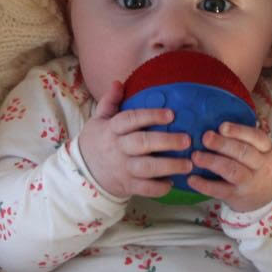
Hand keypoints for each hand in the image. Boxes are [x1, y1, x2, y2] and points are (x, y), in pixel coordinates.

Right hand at [77, 80, 192, 198]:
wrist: (83, 173)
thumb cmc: (97, 142)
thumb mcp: (98, 120)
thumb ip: (110, 102)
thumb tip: (118, 82)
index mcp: (112, 129)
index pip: (130, 119)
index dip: (150, 116)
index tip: (171, 114)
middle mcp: (118, 148)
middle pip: (142, 143)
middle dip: (166, 141)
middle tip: (187, 140)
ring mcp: (123, 169)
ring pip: (146, 168)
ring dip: (169, 167)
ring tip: (188, 165)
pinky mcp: (127, 186)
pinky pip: (144, 188)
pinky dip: (159, 188)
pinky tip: (173, 182)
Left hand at [187, 121, 271, 211]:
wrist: (271, 197)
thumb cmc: (259, 167)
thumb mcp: (262, 152)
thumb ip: (244, 140)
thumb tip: (214, 124)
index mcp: (266, 150)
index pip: (256, 138)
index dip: (239, 131)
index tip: (222, 126)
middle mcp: (259, 166)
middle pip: (244, 153)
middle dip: (223, 144)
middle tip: (205, 137)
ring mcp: (249, 182)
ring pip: (232, 171)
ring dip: (213, 162)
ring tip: (195, 156)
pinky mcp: (236, 196)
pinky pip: (220, 191)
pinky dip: (205, 185)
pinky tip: (192, 179)